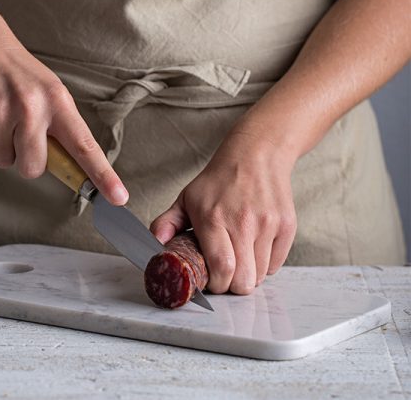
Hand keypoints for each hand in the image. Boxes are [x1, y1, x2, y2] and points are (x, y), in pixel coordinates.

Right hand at [0, 10, 128, 205]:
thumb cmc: (19, 72)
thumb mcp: (49, 90)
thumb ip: (58, 127)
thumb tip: (68, 168)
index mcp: (57, 101)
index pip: (84, 145)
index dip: (101, 175)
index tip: (118, 198)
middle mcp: (30, 107)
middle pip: (33, 167)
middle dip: (26, 158)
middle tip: (21, 132)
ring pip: (2, 160)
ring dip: (0, 145)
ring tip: (0, 112)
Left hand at [149, 128, 296, 294]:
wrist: (256, 154)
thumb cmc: (220, 180)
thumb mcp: (187, 198)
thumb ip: (167, 223)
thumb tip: (154, 244)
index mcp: (213, 218)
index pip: (222, 269)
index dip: (217, 284)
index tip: (212, 280)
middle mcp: (243, 222)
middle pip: (244, 280)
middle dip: (233, 285)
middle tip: (226, 274)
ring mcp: (267, 224)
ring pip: (261, 275)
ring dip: (249, 274)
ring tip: (240, 255)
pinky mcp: (286, 226)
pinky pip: (276, 264)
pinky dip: (265, 264)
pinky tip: (255, 245)